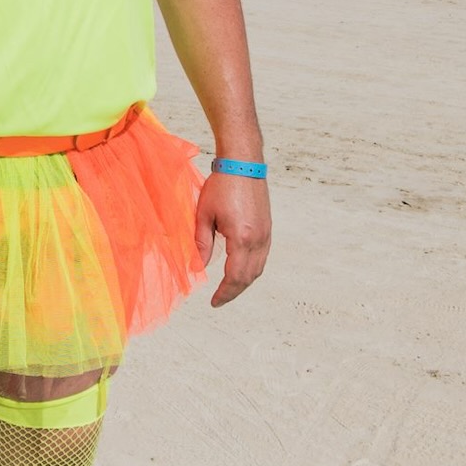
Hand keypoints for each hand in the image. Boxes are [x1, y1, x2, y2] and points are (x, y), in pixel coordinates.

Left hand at [195, 173, 270, 306]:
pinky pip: (262, 257)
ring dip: (244, 282)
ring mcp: (266, 234)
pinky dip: (252, 269)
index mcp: (242, 238)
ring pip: (258, 269)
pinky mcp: (267, 228)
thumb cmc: (221, 186)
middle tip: (219, 299)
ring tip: (228, 288)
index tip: (214, 302)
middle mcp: (259, 239)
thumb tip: (197, 267)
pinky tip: (240, 270)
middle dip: (234, 291)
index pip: (235, 276)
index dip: (225, 293)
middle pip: (249, 277)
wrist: (243, 164)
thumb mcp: (204, 215)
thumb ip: (201, 243)